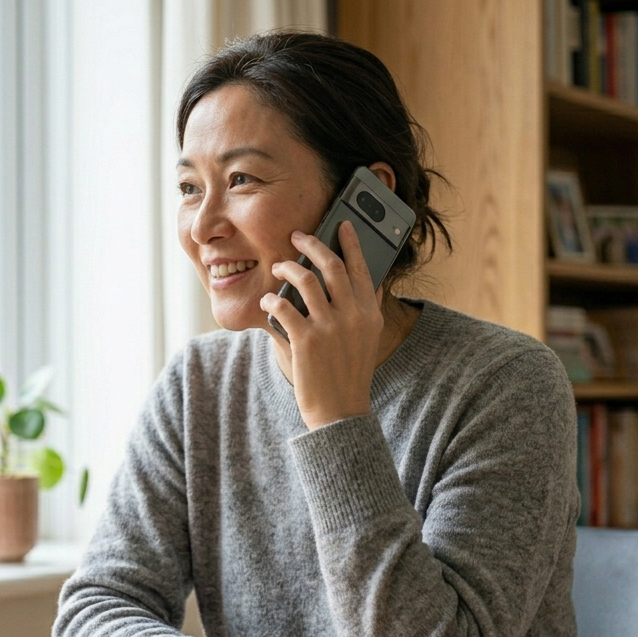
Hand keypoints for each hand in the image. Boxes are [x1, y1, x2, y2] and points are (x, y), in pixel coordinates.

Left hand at [261, 222, 383, 429]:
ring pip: (306, 279)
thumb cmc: (349, 373)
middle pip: (331, 265)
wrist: (340, 412)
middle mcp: (353, 316)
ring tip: (277, 268)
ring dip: (287, 268)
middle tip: (297, 237)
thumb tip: (367, 279)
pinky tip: (267, 300)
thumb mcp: (368, 339)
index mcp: (370, 313)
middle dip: (311, 244)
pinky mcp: (306, 341)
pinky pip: (284, 307)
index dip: (350, 242)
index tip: (341, 224)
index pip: (361, 268)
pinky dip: (272, 299)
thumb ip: (367, 309)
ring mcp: (329, 328)